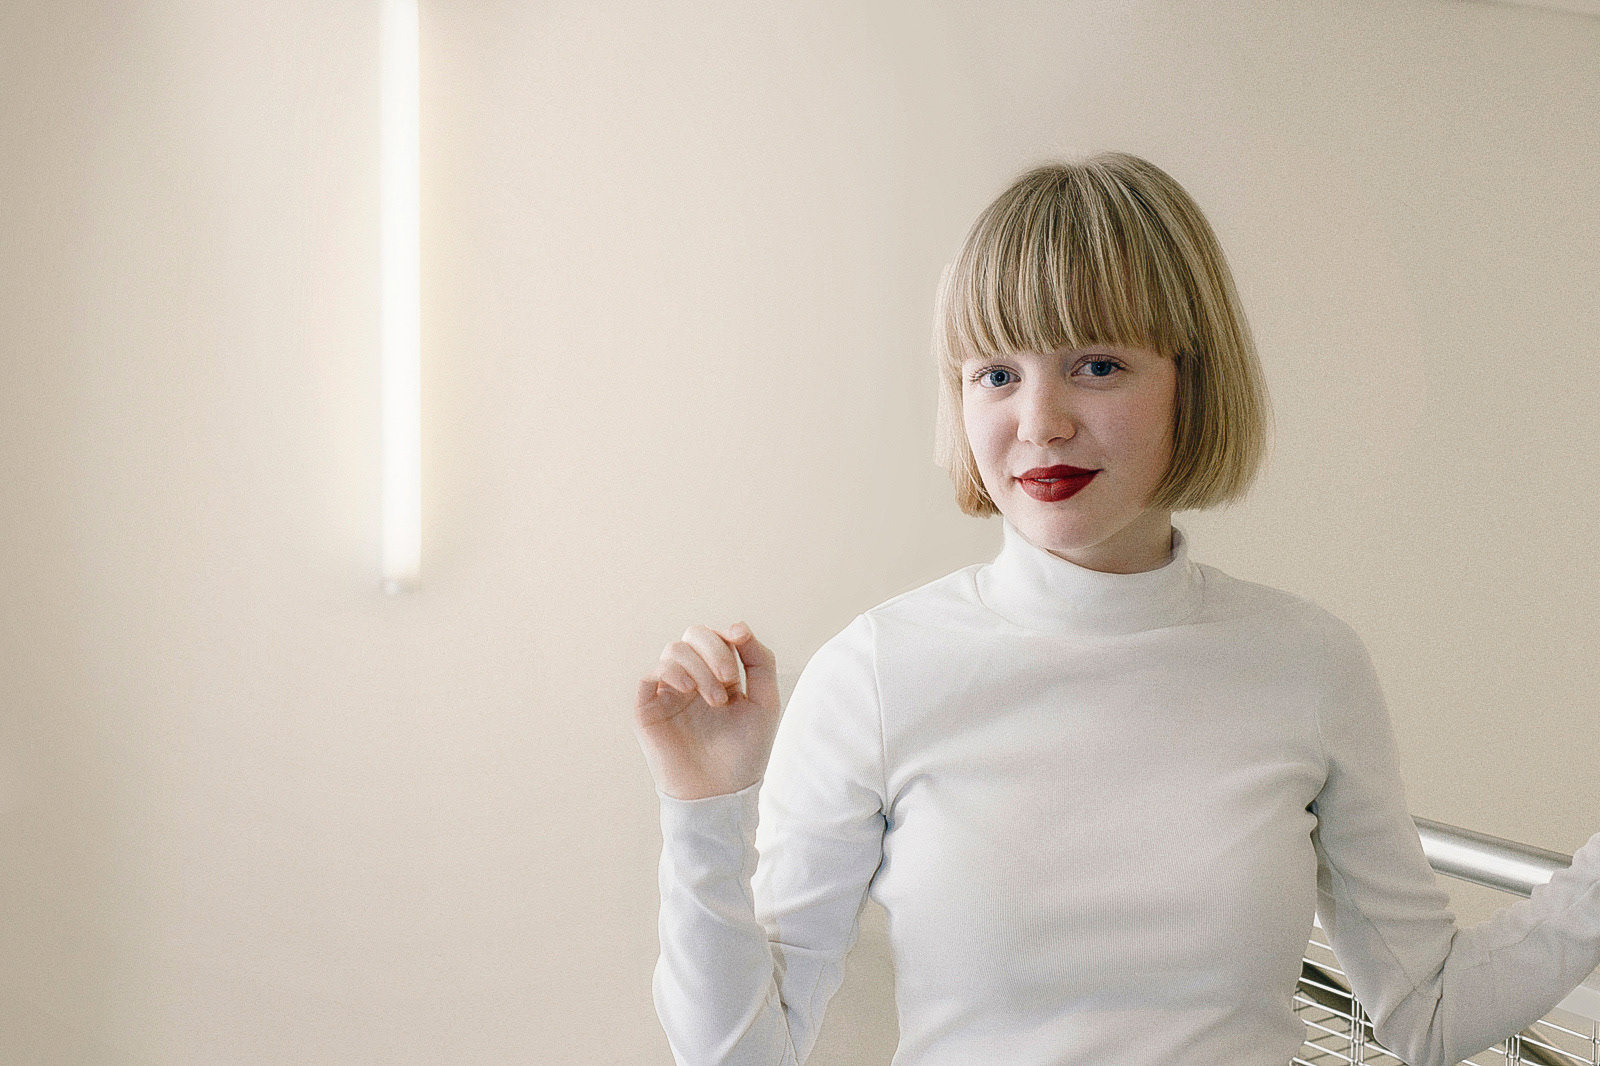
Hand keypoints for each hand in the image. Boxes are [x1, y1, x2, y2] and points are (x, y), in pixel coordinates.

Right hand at [634, 621, 780, 800]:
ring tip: (716, 700)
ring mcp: (668, 693)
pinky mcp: (648, 709)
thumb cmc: (745, 752)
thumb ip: (760, 661)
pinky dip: (671, 673)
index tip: (741, 642)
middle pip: (693, 635)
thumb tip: (737, 627)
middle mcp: (692, 680)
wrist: (721, 792)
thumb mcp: (765, 702)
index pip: (717, 637)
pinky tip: (688, 691)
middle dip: (714, 648)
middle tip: (729, 677)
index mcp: (718, 676)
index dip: (729, 635)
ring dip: (699, 668)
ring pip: (674, 651)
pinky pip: (651, 675)